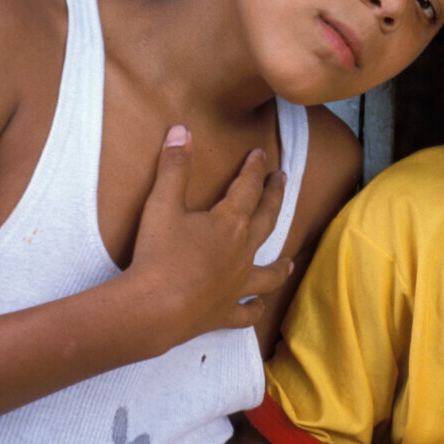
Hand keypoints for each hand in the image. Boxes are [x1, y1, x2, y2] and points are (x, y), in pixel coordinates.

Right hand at [127, 125, 290, 351]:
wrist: (153, 309)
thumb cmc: (158, 255)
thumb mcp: (162, 204)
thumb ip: (174, 166)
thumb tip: (182, 130)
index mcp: (230, 223)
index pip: (248, 188)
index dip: (254, 169)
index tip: (261, 155)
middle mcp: (242, 252)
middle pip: (266, 220)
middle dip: (274, 197)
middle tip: (282, 181)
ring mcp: (238, 285)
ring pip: (268, 273)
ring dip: (280, 266)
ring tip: (290, 262)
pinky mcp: (226, 312)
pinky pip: (247, 313)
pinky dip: (255, 309)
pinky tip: (258, 307)